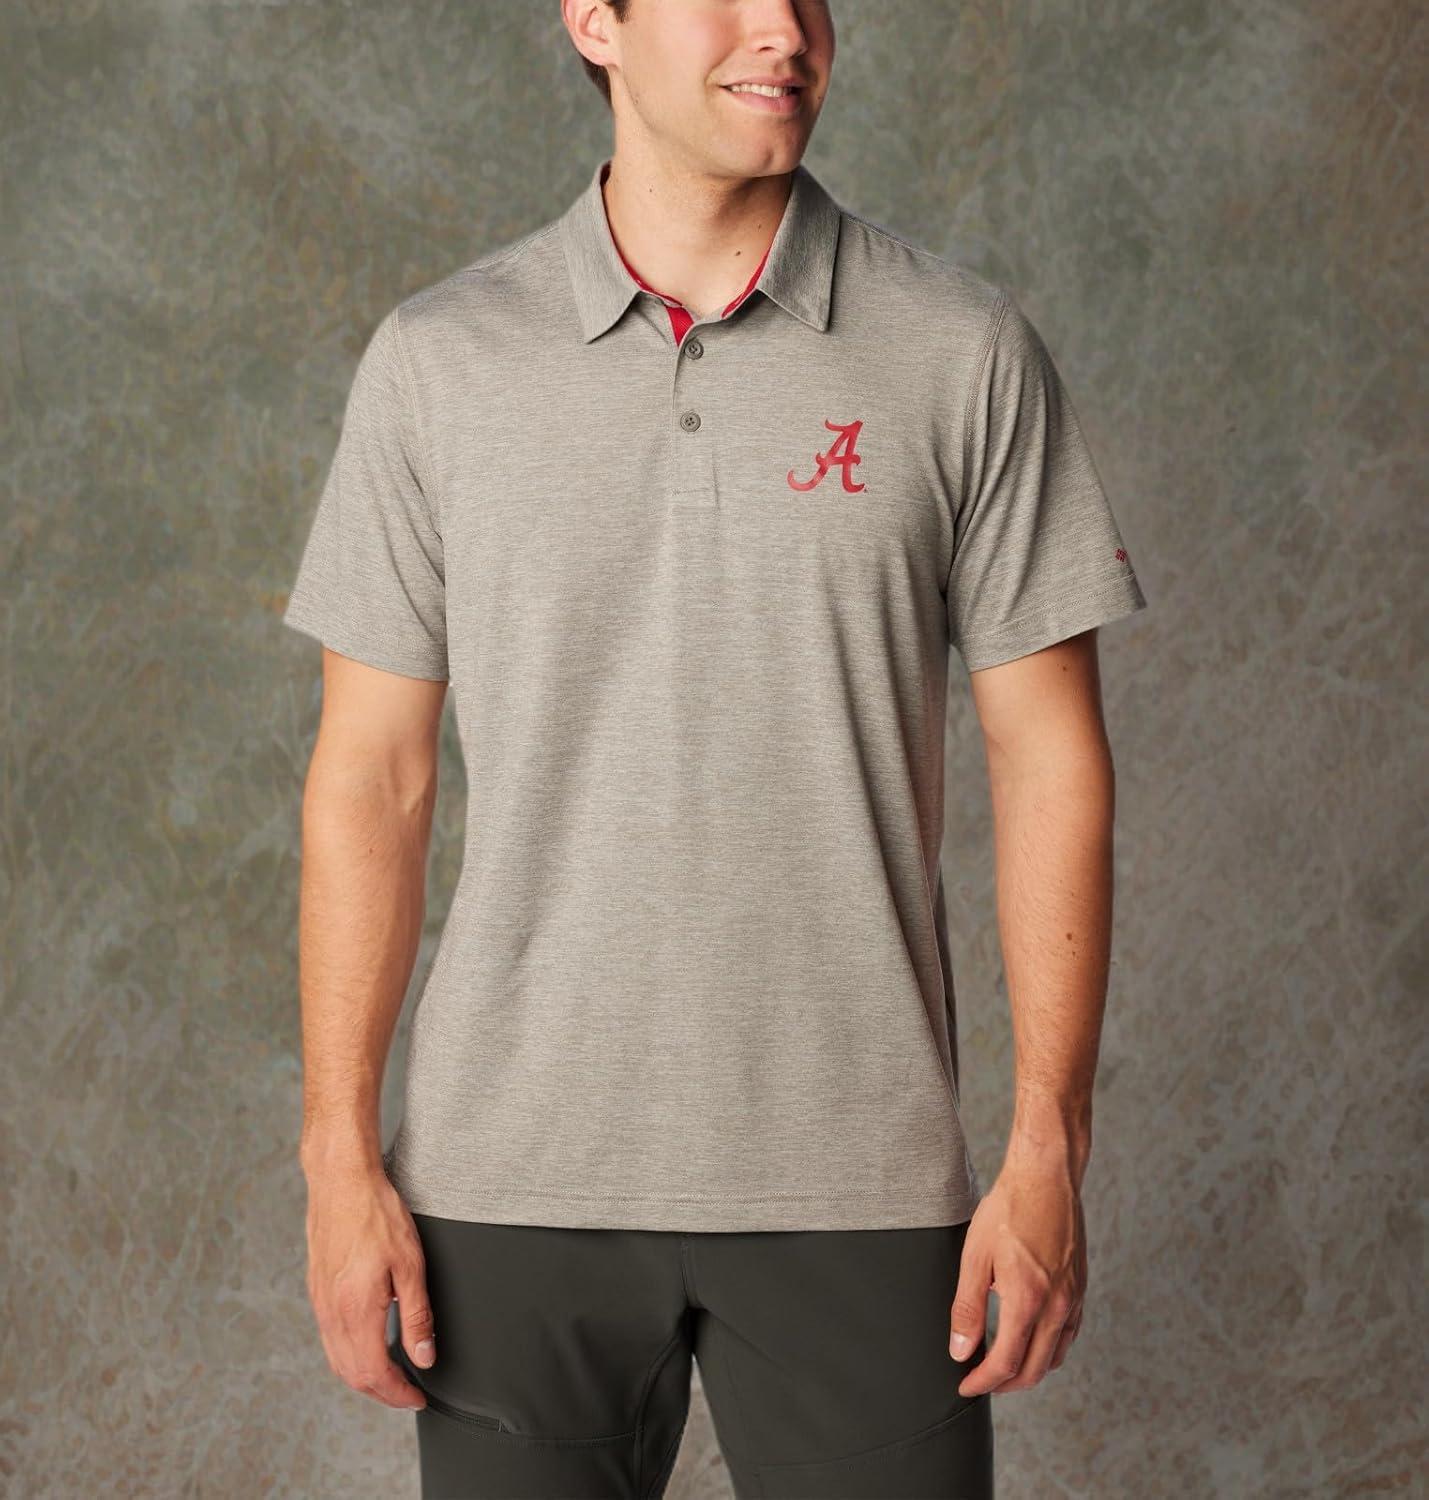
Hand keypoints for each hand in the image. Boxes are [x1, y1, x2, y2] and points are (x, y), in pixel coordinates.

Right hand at [304, 1160, 435, 1410]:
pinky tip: (368, 1343)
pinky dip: (349, 1354)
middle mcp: (331, 1313)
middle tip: (408, 1392)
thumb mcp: (410, 1264)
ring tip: (393, 1374)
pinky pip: (329, 1338)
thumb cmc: (376, 1213)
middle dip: (381, 1392)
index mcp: (355, 1311)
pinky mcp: (317, 1289)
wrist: (341, 1181)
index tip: (417, 1397)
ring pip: (337, 1359)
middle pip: (352, 1374)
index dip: (397, 1394)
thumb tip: (423, 1356)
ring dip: (364, 1376)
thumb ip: (417, 1316)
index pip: (374, 1373)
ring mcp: (320, 1302)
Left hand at [947, 1162, 1086, 1395]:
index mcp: (1028, 1301)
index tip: (965, 1386)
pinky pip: (1069, 1335)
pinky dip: (1049, 1350)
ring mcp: (1074, 1299)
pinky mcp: (1080, 1288)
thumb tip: (960, 1350)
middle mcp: (1057, 1306)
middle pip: (1033, 1369)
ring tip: (1002, 1365)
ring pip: (1055, 1356)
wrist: (1046, 1177)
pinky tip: (1032, 1340)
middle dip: (1004, 1384)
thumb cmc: (1009, 1209)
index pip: (1006, 1363)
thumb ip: (967, 1307)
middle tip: (979, 1381)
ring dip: (1029, 1370)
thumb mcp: (975, 1256)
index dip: (982, 1382)